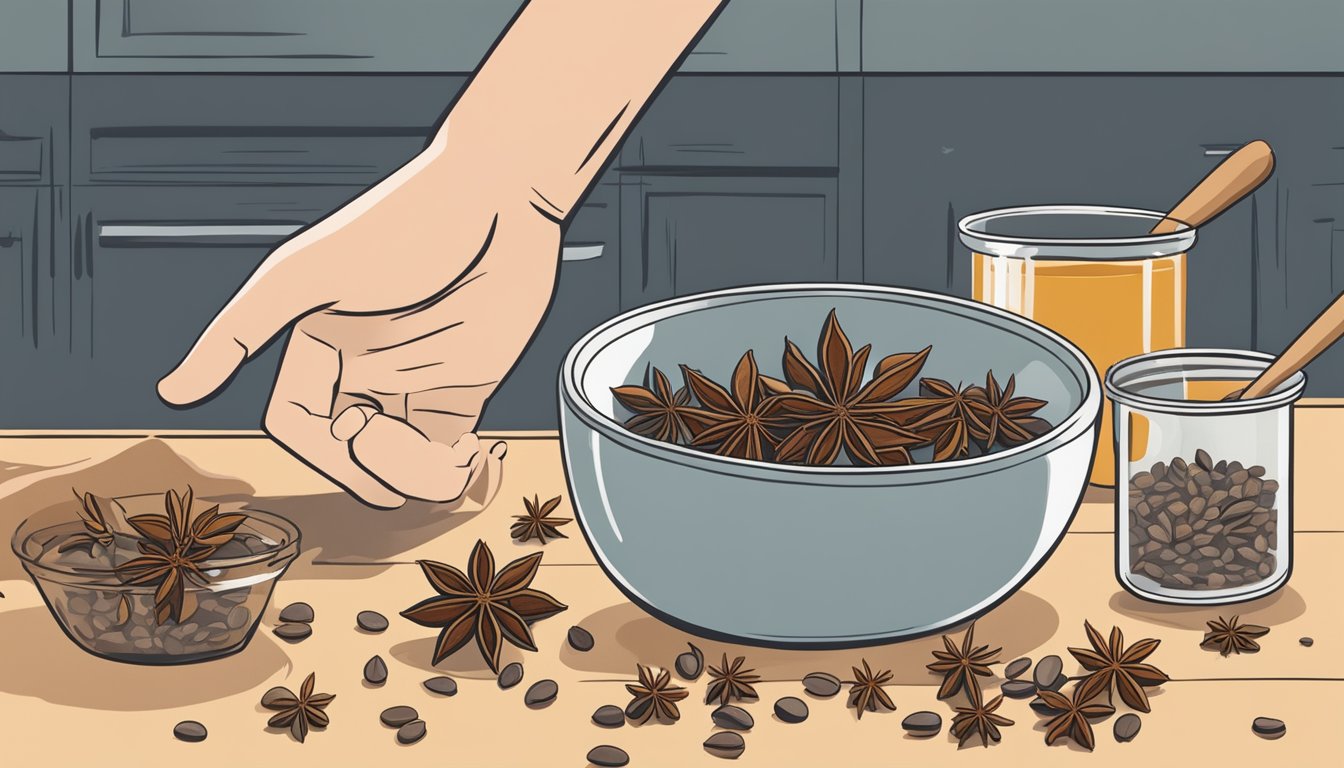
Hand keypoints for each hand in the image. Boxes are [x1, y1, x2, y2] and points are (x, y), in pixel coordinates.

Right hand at [158, 131, 561, 507]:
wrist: (500, 198)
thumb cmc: (404, 224)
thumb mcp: (306, 275)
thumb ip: (238, 334)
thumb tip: (171, 392)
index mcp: (317, 344)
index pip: (297, 424)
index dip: (320, 447)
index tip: (356, 430)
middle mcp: (362, 367)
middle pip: (349, 454)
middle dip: (375, 469)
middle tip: (409, 448)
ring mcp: (414, 380)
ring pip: (400, 462)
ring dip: (417, 477)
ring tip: (448, 459)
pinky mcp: (465, 386)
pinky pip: (447, 452)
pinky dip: (453, 469)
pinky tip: (468, 455)